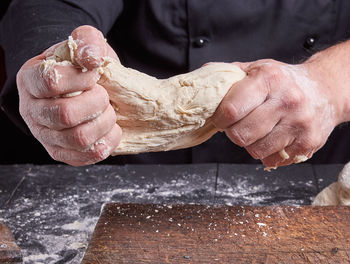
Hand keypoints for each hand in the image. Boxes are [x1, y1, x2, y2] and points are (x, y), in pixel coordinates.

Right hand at [16, 25, 121, 165]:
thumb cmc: (81, 67)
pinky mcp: (62, 153)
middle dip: (97, 103)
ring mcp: (46, 136)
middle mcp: (32, 111)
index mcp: (31, 80)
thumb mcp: (84, 45)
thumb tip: (92, 58)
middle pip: (66, 114)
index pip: (51, 80)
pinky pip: (87, 156)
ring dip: (104, 123)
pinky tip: (112, 128)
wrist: (80, 89)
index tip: (95, 74)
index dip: (81, 78)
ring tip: (109, 112)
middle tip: (105, 96)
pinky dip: (107, 142)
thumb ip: (87, 42)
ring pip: (78, 138)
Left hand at [212, 59, 341, 167]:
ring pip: (255, 151)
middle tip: (239, 124)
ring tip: (258, 129)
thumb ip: (229, 74)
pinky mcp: (308, 143)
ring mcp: (299, 124)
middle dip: (233, 132)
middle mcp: (287, 101)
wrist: (326, 90)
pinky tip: (273, 137)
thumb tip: (202, 79)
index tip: (221, 118)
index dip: (220, 118)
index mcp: (269, 79)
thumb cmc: (285, 80)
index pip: (231, 110)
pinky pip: (272, 160)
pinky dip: (267, 152)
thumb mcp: (257, 68)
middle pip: (240, 135)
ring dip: (251, 143)